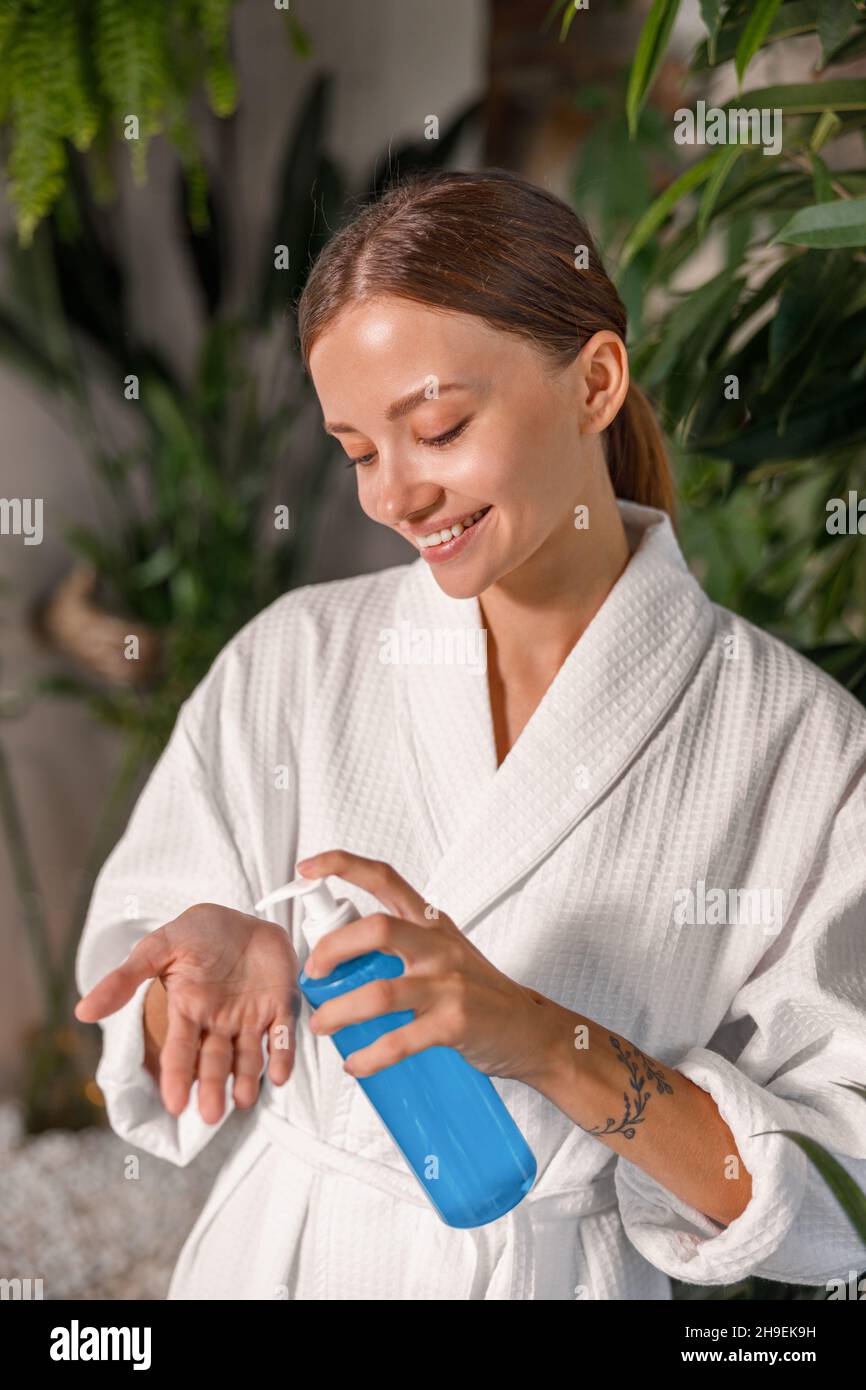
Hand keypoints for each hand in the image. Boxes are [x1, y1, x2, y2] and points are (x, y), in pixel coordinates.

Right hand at [75, 903, 299, 1123]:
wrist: (240, 917)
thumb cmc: (198, 933)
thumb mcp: (160, 947)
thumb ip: (126, 979)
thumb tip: (83, 1011)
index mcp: (188, 1010)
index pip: (181, 1048)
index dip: (178, 1074)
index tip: (174, 1103)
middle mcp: (218, 1022)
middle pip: (215, 1060)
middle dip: (213, 1086)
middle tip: (211, 1114)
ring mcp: (250, 1017)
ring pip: (248, 1056)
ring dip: (247, 1079)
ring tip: (244, 1100)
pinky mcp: (280, 1007)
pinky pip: (283, 1035)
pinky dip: (284, 1054)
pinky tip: (282, 1075)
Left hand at [296, 850, 553, 1084]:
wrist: (530, 1029)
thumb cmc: (479, 990)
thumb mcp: (444, 950)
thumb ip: (400, 944)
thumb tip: (337, 953)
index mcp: (431, 922)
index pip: (384, 878)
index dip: (342, 865)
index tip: (306, 868)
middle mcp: (438, 945)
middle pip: (376, 928)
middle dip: (331, 949)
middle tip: (313, 971)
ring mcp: (449, 984)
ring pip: (380, 993)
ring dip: (339, 1012)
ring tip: (321, 1025)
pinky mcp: (455, 1023)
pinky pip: (400, 1041)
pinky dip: (369, 1055)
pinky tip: (356, 1063)